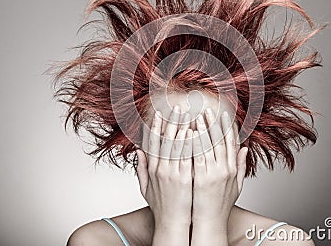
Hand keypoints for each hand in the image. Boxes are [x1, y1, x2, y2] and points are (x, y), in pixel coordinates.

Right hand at [136, 106, 192, 230]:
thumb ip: (141, 168)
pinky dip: (189, 144)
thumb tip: (138, 150)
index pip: (153, 142)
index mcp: (152, 169)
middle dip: (171, 121)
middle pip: (165, 140)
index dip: (155, 126)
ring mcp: (172, 173)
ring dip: (181, 128)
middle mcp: (160, 168)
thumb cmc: (160, 205)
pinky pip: (187, 157)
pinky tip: (193, 132)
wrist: (171, 222)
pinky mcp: (184, 178)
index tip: (159, 113)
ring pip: (176, 146)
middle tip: (177, 107)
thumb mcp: (145, 187)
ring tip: (186, 114)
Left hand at [191, 108, 247, 229]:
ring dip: (203, 130)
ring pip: (208, 146)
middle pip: (219, 141)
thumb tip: (245, 147)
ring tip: (197, 116)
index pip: (231, 143)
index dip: (228, 127)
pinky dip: (193, 144)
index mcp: (232, 169)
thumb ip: (241, 165)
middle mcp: (224, 169)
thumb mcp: (237, 185)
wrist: (210, 222)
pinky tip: (188, 133)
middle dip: (213, 124)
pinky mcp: (200, 178)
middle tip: (208, 110)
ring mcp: (212, 173)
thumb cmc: (221, 204)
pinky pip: (196, 157)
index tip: (225, 115)